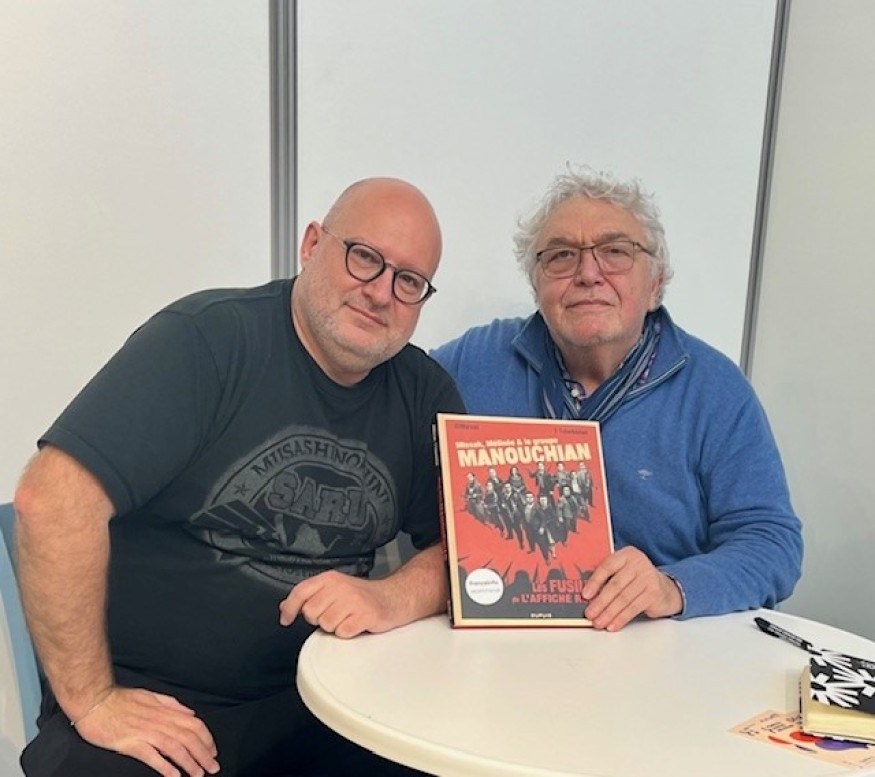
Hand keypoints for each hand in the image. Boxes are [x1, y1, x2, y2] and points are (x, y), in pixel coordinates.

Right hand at [72, 687, 218, 776]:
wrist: (95, 701)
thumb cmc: (119, 699)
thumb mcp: (150, 695)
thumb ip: (171, 704)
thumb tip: (189, 713)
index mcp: (165, 710)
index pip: (194, 724)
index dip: (206, 738)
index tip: (212, 751)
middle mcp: (159, 721)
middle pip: (189, 738)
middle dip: (203, 754)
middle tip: (213, 767)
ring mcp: (146, 732)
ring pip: (175, 748)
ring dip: (189, 763)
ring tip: (198, 774)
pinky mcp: (131, 743)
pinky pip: (152, 756)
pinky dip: (165, 766)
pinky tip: (174, 776)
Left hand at [278, 570, 393, 637]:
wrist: (394, 597)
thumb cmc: (363, 596)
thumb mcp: (334, 589)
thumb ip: (310, 596)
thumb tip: (286, 606)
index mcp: (330, 578)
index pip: (301, 591)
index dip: (290, 607)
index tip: (286, 619)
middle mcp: (340, 586)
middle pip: (311, 613)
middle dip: (320, 619)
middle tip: (335, 614)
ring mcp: (353, 600)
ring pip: (326, 625)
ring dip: (335, 627)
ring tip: (347, 618)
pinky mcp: (364, 615)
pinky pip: (343, 633)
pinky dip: (348, 633)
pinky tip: (356, 624)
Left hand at [582, 546, 682, 630]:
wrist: (664, 588)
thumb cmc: (636, 579)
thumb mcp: (623, 571)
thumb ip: (608, 577)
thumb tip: (587, 595)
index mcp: (626, 554)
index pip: (607, 566)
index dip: (595, 581)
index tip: (585, 595)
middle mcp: (638, 563)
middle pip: (615, 585)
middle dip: (600, 602)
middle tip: (590, 614)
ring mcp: (648, 577)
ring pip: (624, 598)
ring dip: (609, 613)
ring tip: (599, 622)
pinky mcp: (654, 593)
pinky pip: (633, 608)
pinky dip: (621, 618)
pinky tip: (612, 625)